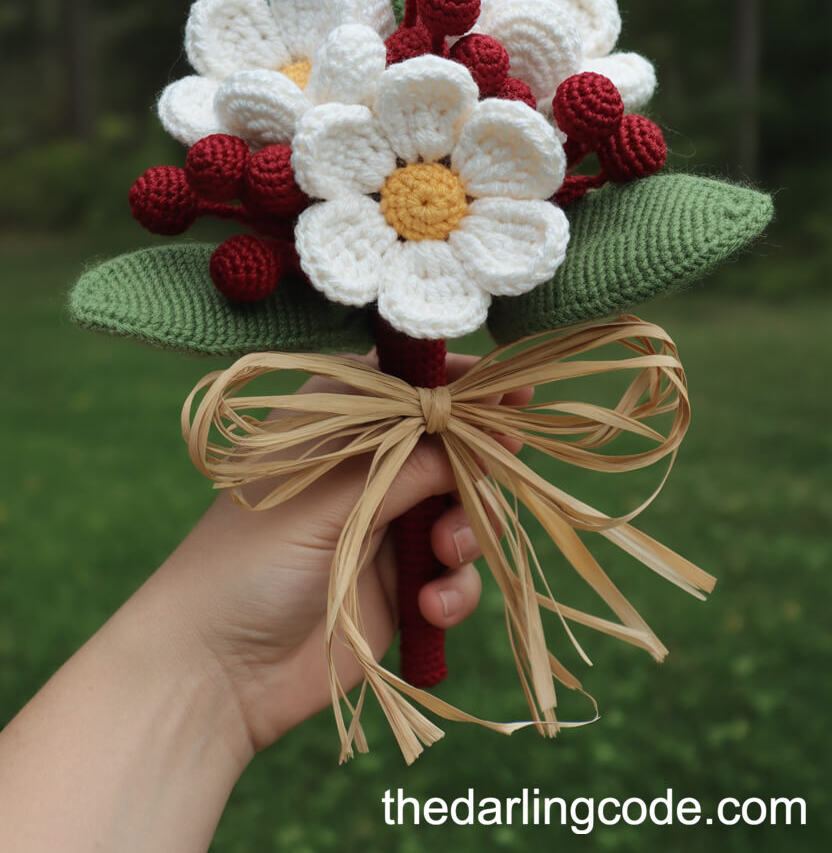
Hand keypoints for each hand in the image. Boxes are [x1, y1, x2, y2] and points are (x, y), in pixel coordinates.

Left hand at [150, 351, 529, 754]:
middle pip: (450, 447)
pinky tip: (429, 608)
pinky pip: (455, 575)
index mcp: (334, 426)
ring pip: (463, 511)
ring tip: (443, 554)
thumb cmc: (249, 563)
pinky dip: (455, 588)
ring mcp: (386, 527)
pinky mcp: (400, 586)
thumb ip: (407, 468)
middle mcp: (365, 469)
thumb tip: (480, 435)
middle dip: (477, 461)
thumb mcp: (330, 501)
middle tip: (504, 459)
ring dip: (467, 531)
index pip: (407, 386)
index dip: (460, 385)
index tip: (513, 390)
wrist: (215, 671)